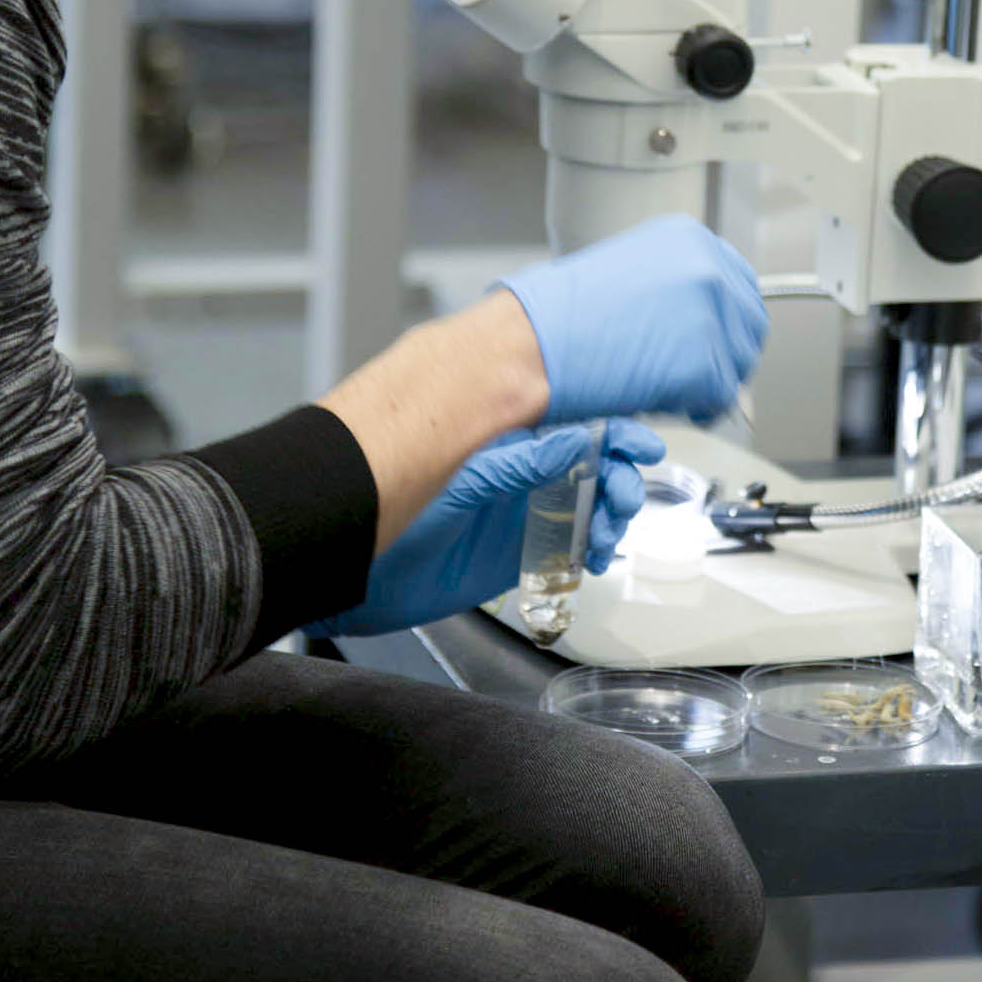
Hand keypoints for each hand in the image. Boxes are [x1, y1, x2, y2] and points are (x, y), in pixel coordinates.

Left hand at [304, 418, 663, 638]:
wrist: (343, 565)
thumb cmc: (375, 502)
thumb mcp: (455, 480)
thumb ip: (514, 464)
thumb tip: (570, 441)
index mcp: (498, 430)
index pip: (569, 416)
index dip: (611, 428)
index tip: (638, 445)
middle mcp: (512, 463)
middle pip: (588, 457)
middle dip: (619, 472)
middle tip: (625, 494)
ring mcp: (515, 505)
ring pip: (585, 499)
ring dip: (611, 509)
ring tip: (611, 529)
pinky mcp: (514, 548)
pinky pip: (568, 541)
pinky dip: (592, 544)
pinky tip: (597, 551)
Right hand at [500, 213, 767, 424]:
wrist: (531, 344)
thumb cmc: (560, 315)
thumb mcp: (630, 273)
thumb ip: (675, 285)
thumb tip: (699, 317)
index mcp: (691, 239)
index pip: (741, 285)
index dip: (727, 322)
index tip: (715, 341)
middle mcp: (709, 270)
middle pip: (750, 326)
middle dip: (725, 355)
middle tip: (692, 373)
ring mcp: (710, 316)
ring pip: (738, 366)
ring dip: (710, 383)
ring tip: (666, 385)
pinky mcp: (704, 365)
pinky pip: (719, 398)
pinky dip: (696, 408)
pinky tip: (661, 398)